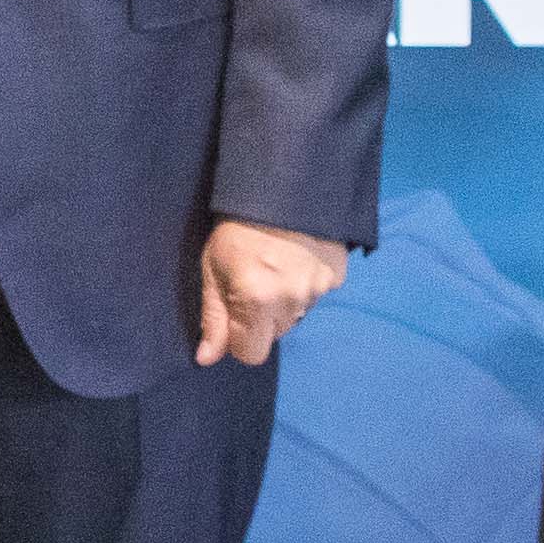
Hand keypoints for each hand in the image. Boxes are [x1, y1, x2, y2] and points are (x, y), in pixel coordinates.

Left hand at [197, 217, 346, 367]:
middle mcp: (292, 300)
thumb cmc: (236, 227)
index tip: (234, 313)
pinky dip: (306, 283)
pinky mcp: (337, 275)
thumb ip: (213, 317)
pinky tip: (295, 257)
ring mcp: (319, 288)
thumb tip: (206, 359)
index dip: (239, 338)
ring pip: (296, 315)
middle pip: (274, 334)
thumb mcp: (213, 269)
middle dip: (261, 318)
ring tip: (275, 264)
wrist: (280, 184)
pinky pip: (317, 295)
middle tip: (253, 280)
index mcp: (256, 301)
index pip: (251, 354)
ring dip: (285, 300)